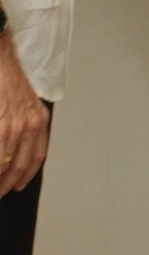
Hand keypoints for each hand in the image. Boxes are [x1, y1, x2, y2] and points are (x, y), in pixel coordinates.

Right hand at [0, 38, 48, 193]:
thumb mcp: (24, 104)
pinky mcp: (1, 125)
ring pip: (6, 162)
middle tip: (0, 192)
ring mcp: (14, 125)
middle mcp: (30, 124)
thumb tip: (14, 151)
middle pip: (22, 164)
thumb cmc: (8, 82)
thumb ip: (24, 126)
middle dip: (9, 182)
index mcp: (39, 120)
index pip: (38, 155)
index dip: (27, 174)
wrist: (0, 62)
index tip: (18, 185)